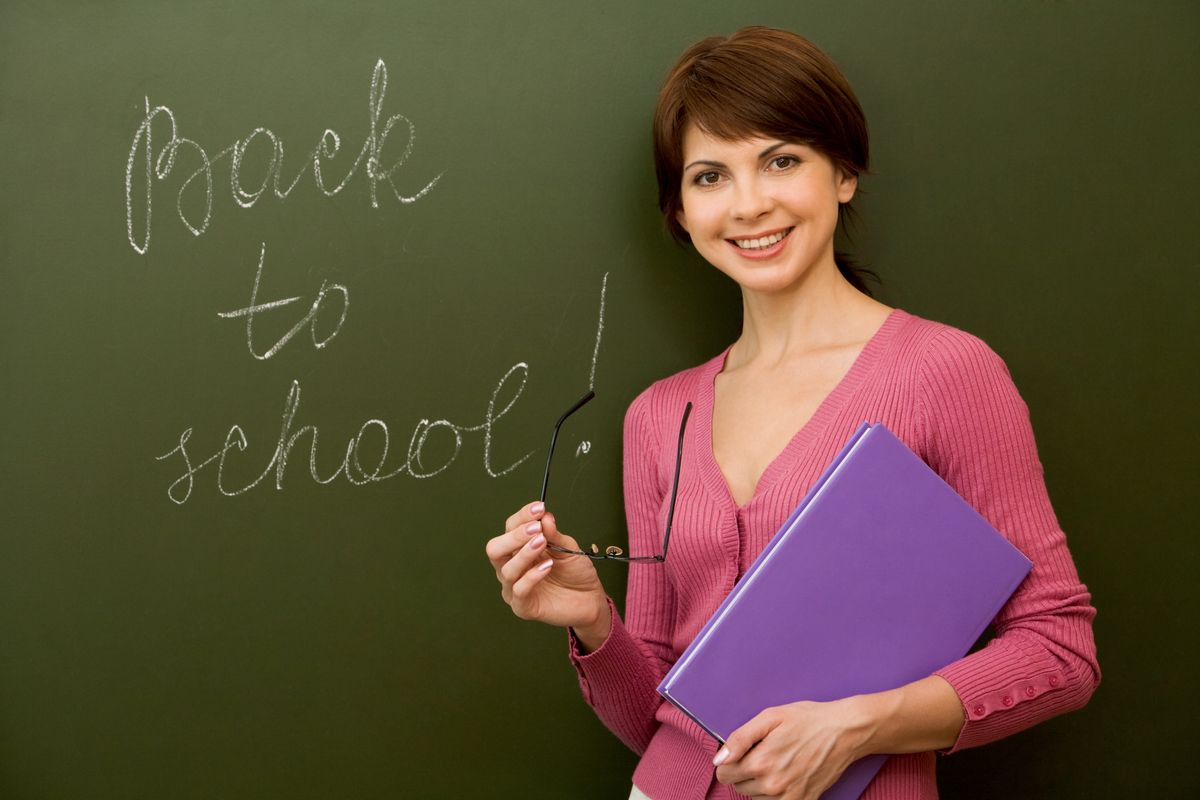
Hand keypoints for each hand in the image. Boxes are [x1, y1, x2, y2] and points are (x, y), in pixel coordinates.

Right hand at [486, 501, 608, 632]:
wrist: (589, 599)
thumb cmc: (575, 572)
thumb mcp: (567, 548)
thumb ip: (554, 534)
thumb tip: (544, 516)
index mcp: (518, 549)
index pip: (509, 528)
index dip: (522, 517)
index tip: (539, 508)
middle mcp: (511, 567)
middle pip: (495, 549)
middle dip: (514, 536)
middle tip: (536, 529)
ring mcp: (514, 588)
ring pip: (506, 569)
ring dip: (525, 553)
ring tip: (543, 543)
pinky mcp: (523, 607)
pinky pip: (519, 590)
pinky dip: (532, 576)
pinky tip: (547, 566)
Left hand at [713, 698, 872, 799]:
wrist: (844, 732)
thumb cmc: (807, 720)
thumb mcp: (769, 717)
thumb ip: (739, 739)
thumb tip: (720, 760)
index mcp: (760, 763)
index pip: (723, 774)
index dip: (730, 761)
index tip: (744, 751)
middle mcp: (772, 785)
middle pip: (739, 787)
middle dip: (745, 771)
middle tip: (765, 752)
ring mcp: (789, 797)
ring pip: (756, 798)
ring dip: (760, 784)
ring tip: (778, 761)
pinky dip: (777, 794)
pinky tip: (787, 775)